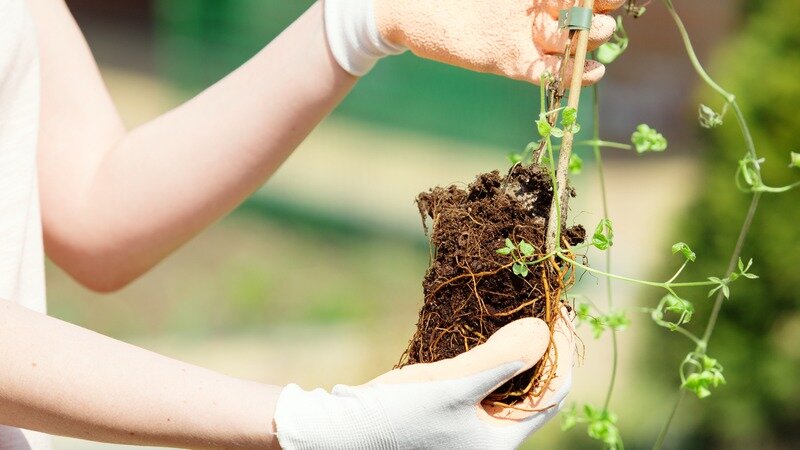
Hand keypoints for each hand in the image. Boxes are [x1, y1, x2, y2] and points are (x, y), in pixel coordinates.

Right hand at [274, 315, 575, 448]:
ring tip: (517, 310)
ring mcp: (469, 428)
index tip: (559, 308)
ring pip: (509, 383)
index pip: (554, 392)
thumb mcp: (452, 386)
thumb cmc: (393, 419)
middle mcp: (490, 438)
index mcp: (501, 441)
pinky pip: (483, 382)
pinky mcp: (449, 414)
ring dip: (515, 348)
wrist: (336, 435)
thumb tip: (543, 330)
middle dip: (541, 345)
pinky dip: (489, 356)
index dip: (562, 349)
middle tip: (540, 304)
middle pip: (535, 387)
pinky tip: (483, 330)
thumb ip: (501, 359)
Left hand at [324, 0, 623, 83]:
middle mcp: (533, 13)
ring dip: (587, 44)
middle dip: (595, 19)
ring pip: (566, 44)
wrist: (411, 8)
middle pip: (578, 18)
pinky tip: (591, 73)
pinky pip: (543, 71)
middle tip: (603, 20)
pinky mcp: (507, 61)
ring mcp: (522, 38)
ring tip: (599, 41)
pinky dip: (567, 74)